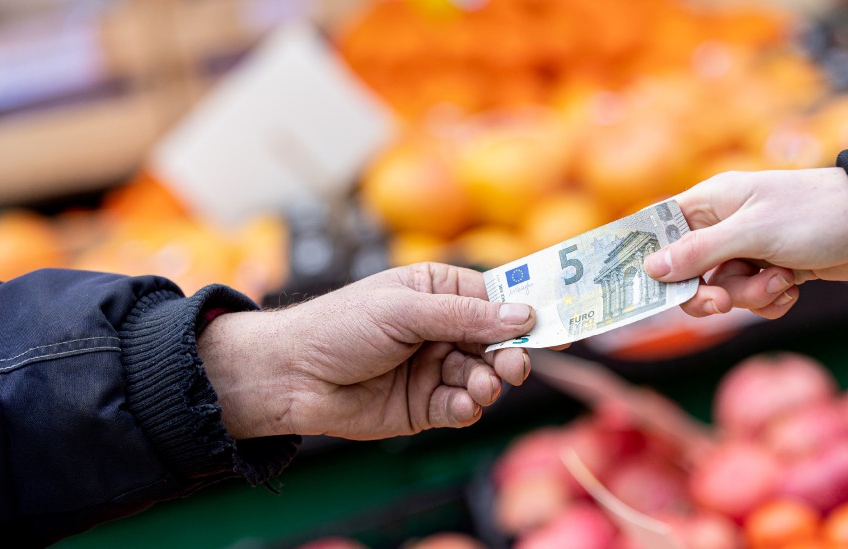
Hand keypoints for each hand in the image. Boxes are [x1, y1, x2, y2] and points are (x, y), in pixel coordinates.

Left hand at [198, 263, 535, 439]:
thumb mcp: (404, 310)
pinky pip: (462, 408)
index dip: (526, 311)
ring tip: (477, 386)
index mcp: (439, 291)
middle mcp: (443, 329)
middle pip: (498, 341)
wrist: (291, 377)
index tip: (556, 324)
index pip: (496, 298)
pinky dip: (467, 408)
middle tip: (515, 366)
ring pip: (485, 377)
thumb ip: (465, 316)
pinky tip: (459, 405)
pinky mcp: (426, 406)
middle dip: (511, 354)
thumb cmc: (340, 327)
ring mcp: (435, 368)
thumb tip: (523, 315)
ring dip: (488, 383)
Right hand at [645, 168, 847, 318]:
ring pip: (726, 290)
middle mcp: (727, 225)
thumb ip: (699, 252)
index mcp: (713, 202)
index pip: (662, 230)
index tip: (645, 289)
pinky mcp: (777, 269)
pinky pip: (755, 298)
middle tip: (724, 303)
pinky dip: (772, 301)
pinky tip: (794, 288)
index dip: (651, 259)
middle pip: (690, 273)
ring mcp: (752, 249)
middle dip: (712, 292)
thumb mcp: (753, 232)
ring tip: (783, 280)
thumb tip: (651, 269)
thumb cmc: (816, 214)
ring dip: (752, 296)